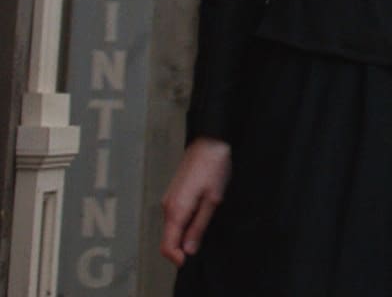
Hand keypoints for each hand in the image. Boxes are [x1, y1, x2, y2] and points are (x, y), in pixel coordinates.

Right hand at [160, 138, 232, 265]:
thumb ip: (199, 226)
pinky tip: (199, 214)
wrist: (209, 143)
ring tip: (203, 223)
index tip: (188, 260)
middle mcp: (167, 206)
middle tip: (199, 243)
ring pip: (171, 227)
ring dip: (184, 233)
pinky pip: (174, 216)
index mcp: (176, 209)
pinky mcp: (173, 195)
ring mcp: (168, 200)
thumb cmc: (213, 167)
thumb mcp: (213, 199)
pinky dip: (183, 222)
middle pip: (168, 237)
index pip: (167, 244)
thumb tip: (189, 248)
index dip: (176, 257)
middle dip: (181, 246)